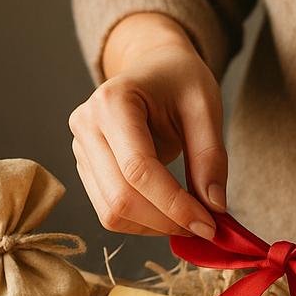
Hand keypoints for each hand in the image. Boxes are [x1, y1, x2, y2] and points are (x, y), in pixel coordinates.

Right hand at [69, 13, 226, 239]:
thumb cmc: (179, 81)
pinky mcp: (87, 170)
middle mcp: (86, 126)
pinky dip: (144, 223)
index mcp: (112, 102)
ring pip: (112, 213)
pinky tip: (169, 212)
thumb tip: (213, 207)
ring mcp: (81, 150)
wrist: (153, 68)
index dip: (174, 205)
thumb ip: (211, 157)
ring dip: (154, 227)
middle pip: (121, 199)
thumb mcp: (205, 107)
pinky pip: (111, 211)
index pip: (139, 170)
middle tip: (204, 226)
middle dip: (166, 221)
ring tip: (189, 218)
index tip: (209, 224)